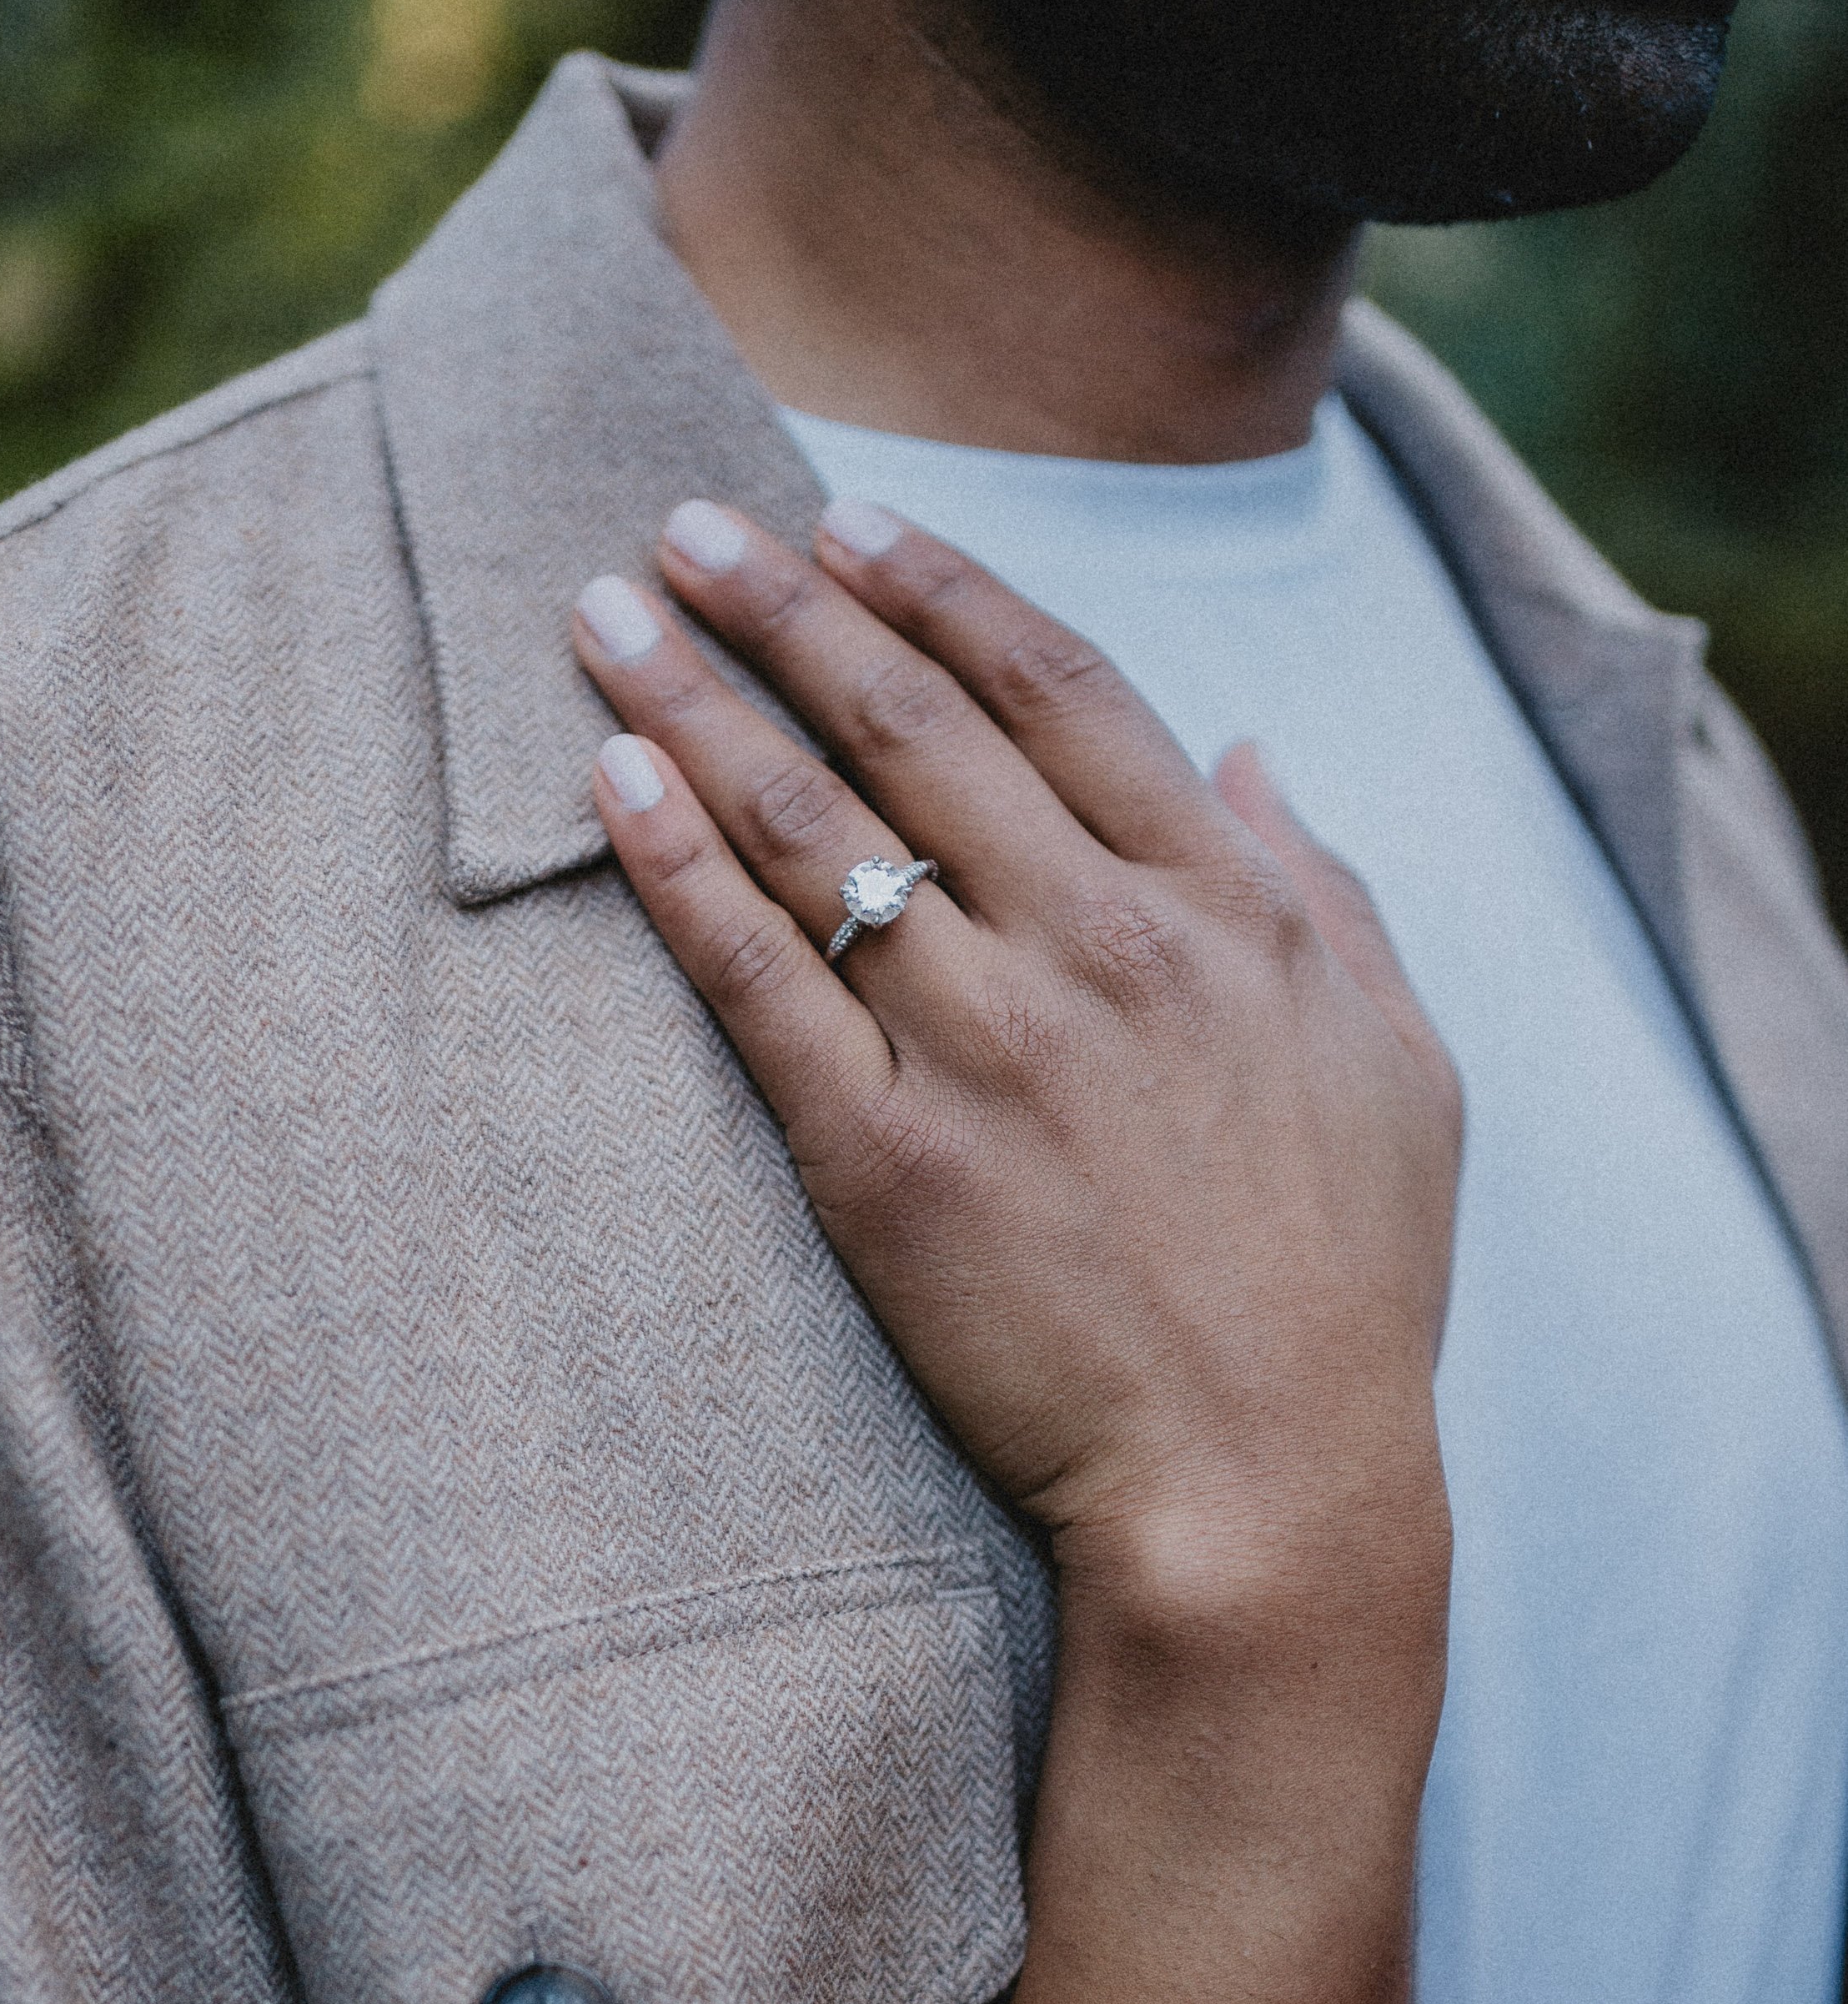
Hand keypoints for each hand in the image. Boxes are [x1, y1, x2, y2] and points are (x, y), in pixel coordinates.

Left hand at [575, 497, 1459, 1639]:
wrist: (1265, 1486)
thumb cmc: (1346, 1288)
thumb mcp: (1398, 1063)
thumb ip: (1327, 889)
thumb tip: (1255, 756)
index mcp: (1222, 909)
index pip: (1059, 689)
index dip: (941, 587)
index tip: (850, 521)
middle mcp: (1096, 946)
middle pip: (911, 724)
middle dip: (785, 604)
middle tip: (685, 518)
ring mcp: (983, 1047)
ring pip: (814, 825)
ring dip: (697, 697)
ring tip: (605, 609)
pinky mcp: (881, 1159)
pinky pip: (754, 979)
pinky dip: (675, 867)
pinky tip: (608, 780)